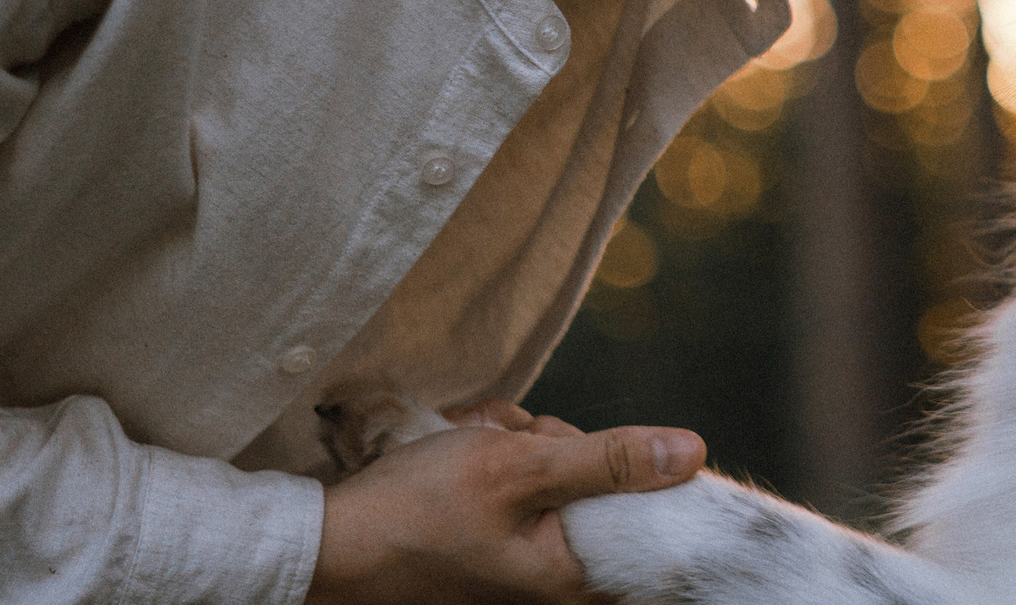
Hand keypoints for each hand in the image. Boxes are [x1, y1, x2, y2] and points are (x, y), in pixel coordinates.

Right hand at [305, 402, 704, 604]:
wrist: (325, 541)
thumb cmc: (416, 513)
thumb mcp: (519, 469)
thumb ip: (609, 461)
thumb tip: (690, 452)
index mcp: (575, 575)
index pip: (648, 520)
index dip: (627, 464)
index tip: (576, 448)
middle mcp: (554, 572)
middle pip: (596, 476)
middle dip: (551, 440)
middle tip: (505, 444)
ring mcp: (524, 551)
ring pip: (552, 463)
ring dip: (515, 439)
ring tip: (468, 447)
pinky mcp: (497, 533)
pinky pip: (517, 472)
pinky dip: (491, 450)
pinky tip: (457, 449)